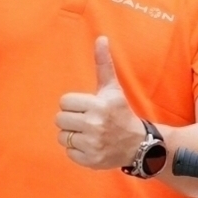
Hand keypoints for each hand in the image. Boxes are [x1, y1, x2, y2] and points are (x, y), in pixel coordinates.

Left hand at [56, 36, 147, 172]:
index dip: (74, 105)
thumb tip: (100, 38)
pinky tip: (90, 145)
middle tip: (86, 121)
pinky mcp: (91, 160)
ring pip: (62, 136)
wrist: (137, 144)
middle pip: (60, 119)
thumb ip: (103, 64)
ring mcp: (93, 144)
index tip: (87, 108)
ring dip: (72, 135)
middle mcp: (95, 125)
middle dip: (71, 120)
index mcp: (98, 105)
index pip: (64, 102)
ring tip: (88, 134)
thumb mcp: (112, 88)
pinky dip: (77, 151)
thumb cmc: (120, 112)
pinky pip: (69, 152)